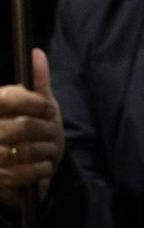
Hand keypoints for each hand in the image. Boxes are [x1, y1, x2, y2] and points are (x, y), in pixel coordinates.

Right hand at [0, 50, 62, 207]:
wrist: (20, 172)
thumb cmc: (30, 133)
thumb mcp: (35, 106)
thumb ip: (37, 82)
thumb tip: (37, 53)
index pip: (7, 98)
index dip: (34, 103)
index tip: (49, 109)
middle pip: (22, 126)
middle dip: (46, 130)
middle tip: (52, 134)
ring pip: (24, 150)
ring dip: (46, 151)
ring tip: (47, 150)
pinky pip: (22, 174)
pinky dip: (40, 170)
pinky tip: (43, 166)